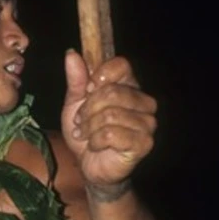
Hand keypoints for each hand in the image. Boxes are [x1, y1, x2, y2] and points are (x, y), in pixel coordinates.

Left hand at [61, 50, 157, 194]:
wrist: (89, 166)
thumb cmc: (86, 132)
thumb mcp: (74, 103)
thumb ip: (76, 80)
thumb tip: (71, 53)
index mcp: (128, 85)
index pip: (121, 65)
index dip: (99, 76)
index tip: (87, 90)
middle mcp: (143, 101)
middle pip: (112, 91)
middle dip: (88, 109)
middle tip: (80, 121)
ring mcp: (147, 122)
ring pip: (110, 114)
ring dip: (89, 127)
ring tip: (85, 134)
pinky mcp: (144, 143)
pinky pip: (112, 134)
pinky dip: (96, 141)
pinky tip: (95, 145)